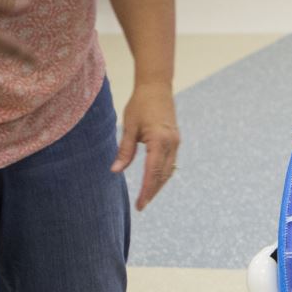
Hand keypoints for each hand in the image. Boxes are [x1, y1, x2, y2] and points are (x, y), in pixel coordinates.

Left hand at [112, 82, 179, 210]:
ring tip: (147, 196)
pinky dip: (162, 174)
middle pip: (163, 176)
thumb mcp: (129, 127)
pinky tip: (155, 180)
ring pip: (169, 171)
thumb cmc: (140, 104)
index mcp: (160, 141)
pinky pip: (170, 163)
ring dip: (158, 184)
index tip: (140, 205)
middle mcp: (171, 144)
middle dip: (153, 191)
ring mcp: (176, 143)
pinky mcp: (175, 141)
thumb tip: (116, 171)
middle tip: (142, 205)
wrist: (157, 87)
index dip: (147, 191)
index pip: (153, 173)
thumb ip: (124, 151)